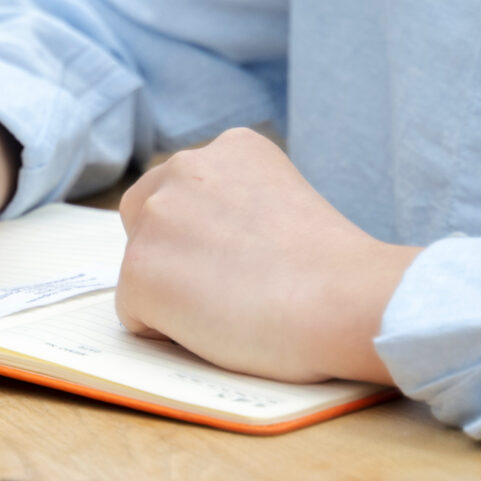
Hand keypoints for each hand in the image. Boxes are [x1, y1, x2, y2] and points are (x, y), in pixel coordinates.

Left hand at [116, 128, 418, 383]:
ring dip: (175, 296)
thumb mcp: (287, 201)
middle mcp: (186, 167)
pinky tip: (217, 328)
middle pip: (146, 219)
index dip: (207, 237)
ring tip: (233, 308)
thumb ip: (241, 207)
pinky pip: (136, 315)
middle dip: (173, 256)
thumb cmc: (334, 270)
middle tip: (227, 289)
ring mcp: (158, 217)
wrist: (344, 298)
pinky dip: (166, 332)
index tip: (244, 261)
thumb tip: (207, 245)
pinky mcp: (139, 269)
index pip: (186, 191)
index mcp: (231, 147)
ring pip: (143, 268)